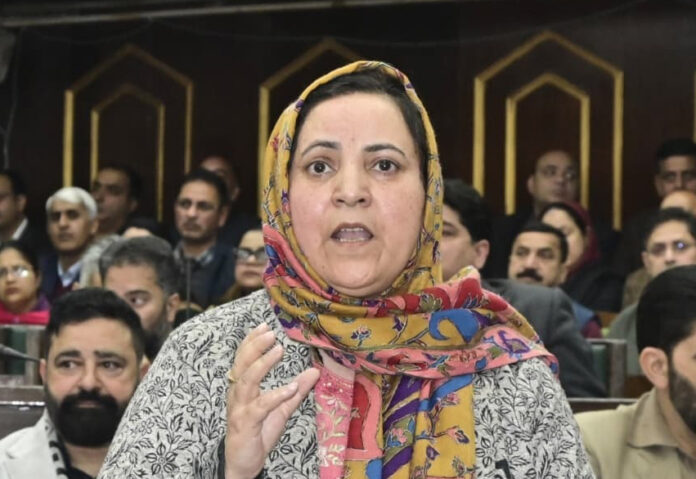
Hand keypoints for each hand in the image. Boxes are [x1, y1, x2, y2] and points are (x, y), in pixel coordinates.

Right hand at [225, 323, 319, 478]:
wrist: (245, 464)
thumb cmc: (258, 434)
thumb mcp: (282, 409)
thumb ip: (296, 390)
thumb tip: (315, 371)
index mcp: (242, 389)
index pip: (242, 359)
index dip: (251, 341)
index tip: (264, 326)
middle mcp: (238, 396)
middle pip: (241, 365)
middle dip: (255, 346)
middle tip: (271, 333)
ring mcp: (240, 410)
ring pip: (247, 381)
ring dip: (263, 364)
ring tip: (279, 350)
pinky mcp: (247, 425)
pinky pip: (260, 407)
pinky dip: (275, 396)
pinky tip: (291, 388)